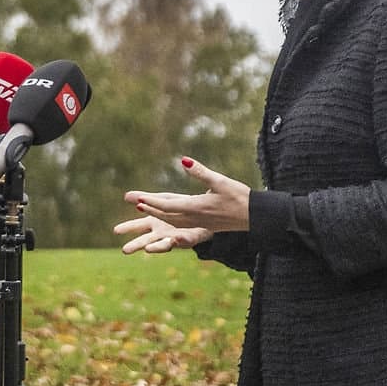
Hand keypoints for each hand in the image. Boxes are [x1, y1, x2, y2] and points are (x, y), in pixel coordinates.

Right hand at [116, 195, 211, 254]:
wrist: (202, 216)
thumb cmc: (178, 209)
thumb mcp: (161, 201)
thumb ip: (144, 199)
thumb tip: (125, 196)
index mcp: (153, 224)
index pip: (137, 226)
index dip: (127, 228)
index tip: (115, 230)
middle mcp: (161, 234)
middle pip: (146, 240)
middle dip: (136, 245)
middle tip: (125, 250)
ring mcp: (174, 238)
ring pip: (163, 245)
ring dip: (156, 247)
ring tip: (147, 249)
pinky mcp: (189, 239)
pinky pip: (185, 241)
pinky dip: (180, 241)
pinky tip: (176, 239)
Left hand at [131, 158, 251, 233]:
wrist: (254, 216)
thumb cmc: (238, 197)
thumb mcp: (220, 181)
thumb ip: (200, 172)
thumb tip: (184, 161)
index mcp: (195, 208)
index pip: (167, 206)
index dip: (151, 202)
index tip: (138, 198)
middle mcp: (194, 218)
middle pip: (165, 214)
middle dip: (148, 207)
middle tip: (133, 201)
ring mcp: (198, 223)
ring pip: (171, 220)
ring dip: (156, 213)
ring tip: (143, 206)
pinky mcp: (203, 224)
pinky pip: (180, 223)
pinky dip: (168, 217)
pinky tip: (166, 214)